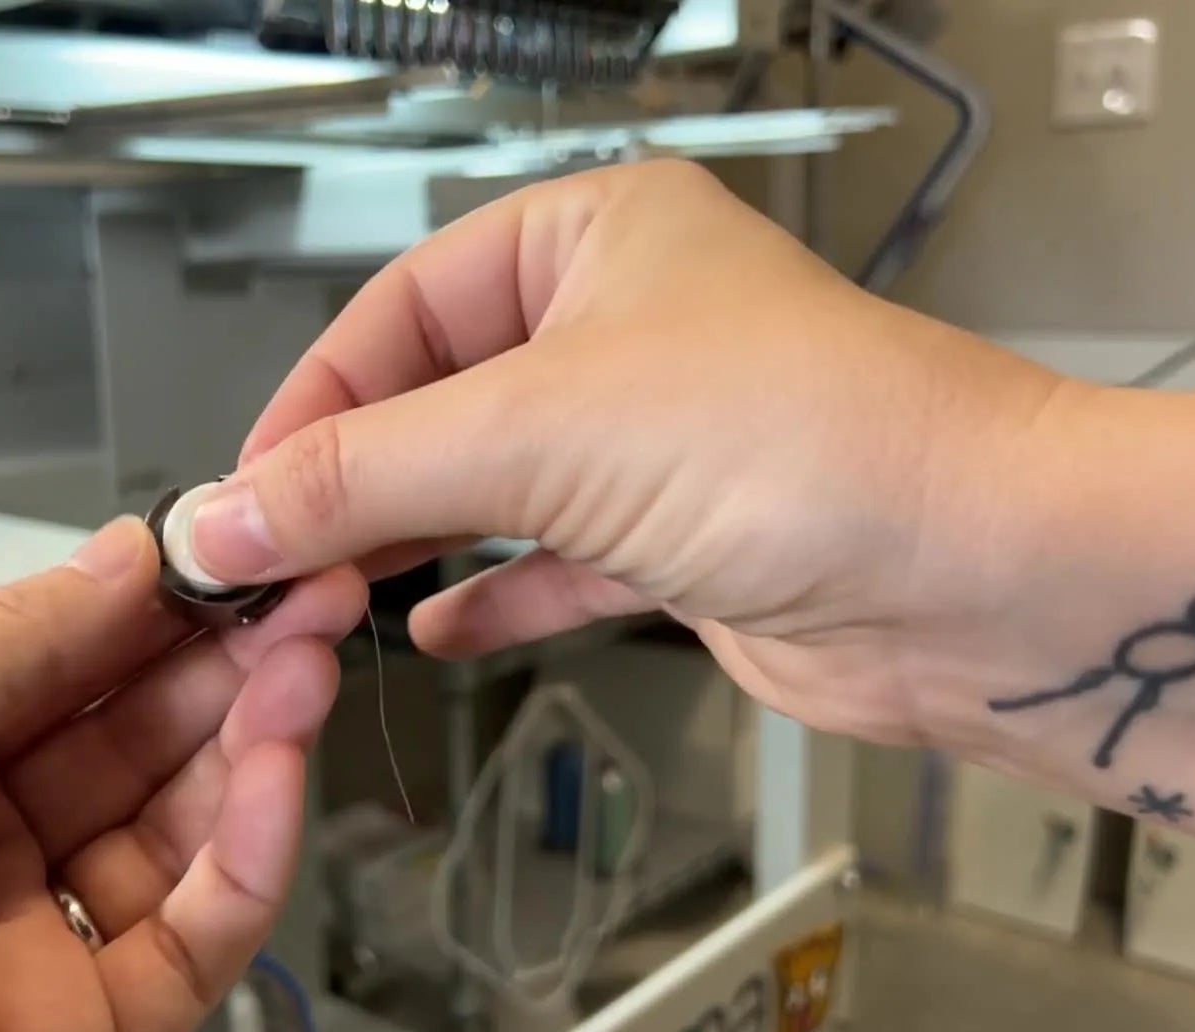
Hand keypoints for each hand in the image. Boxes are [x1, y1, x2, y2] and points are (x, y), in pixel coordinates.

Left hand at [0, 519, 364, 1031]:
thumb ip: (21, 640)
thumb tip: (130, 555)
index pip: (82, 671)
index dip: (169, 613)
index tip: (242, 555)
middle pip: (147, 750)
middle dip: (235, 666)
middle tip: (304, 594)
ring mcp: (29, 948)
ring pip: (189, 841)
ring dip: (258, 748)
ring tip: (302, 665)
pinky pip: (195, 942)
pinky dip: (251, 858)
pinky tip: (272, 774)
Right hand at [188, 160, 1066, 745]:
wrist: (974, 577)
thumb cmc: (810, 440)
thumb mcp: (537, 431)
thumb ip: (361, 476)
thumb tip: (220, 515)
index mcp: (593, 237)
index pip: (401, 308)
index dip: (312, 401)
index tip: (240, 493)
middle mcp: (627, 326)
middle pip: (439, 400)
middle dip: (350, 484)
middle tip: (265, 561)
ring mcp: (659, 437)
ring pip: (492, 486)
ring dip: (405, 545)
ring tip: (318, 601)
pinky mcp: (685, 541)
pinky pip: (555, 564)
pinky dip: (490, 596)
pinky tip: (426, 631)